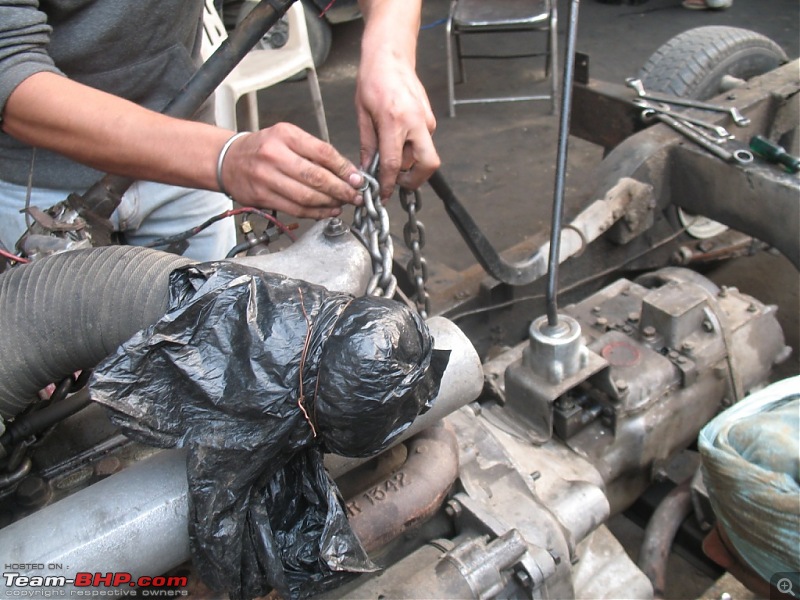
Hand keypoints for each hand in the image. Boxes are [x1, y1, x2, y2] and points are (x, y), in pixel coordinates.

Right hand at [220, 123, 363, 218]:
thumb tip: (346, 171)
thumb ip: (315, 152)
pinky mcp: (263, 197)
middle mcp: (275, 155)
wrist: (228, 160)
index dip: (344, 169)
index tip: (358, 179)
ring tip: (343, 204)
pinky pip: (296, 209)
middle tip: (356, 195)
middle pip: (317, 177)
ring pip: (307, 196)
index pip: (323, 153)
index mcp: (285, 135)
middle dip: (341, 189)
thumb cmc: (263, 148)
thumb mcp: (287, 137)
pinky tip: (328, 211)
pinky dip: (316, 213)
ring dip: (330, 203)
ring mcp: (267, 178)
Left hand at [355, 33, 439, 198]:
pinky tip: (396, 141)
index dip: (389, 184)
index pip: (394, 164)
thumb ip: (368, 144)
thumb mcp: (362, 113)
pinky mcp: (430, 118)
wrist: (391, 54)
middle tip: (397, 182)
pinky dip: (411, 149)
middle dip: (414, 181)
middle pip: (427, 165)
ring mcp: (427, 120)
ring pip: (424, 155)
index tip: (383, 195)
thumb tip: (368, 169)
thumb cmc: (374, 77)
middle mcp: (416, 122)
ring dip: (409, 163)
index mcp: (395, 121)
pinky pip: (423, 143)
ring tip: (390, 156)